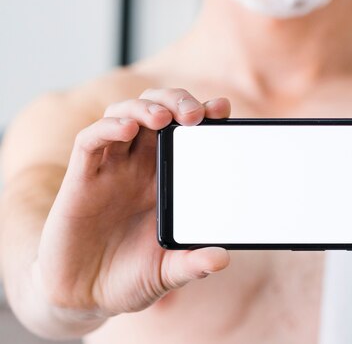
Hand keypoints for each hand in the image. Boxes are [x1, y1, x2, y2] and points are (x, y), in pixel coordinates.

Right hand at [35, 89, 231, 316]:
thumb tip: (222, 258)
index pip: (186, 130)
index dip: (204, 112)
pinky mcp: (81, 178)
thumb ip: (192, 263)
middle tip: (194, 114)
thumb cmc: (130, 276)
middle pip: (158, 109)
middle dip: (177, 101)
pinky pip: (91, 140)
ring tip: (163, 118)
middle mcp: (140, 164)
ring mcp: (111, 168)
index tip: (222, 109)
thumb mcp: (168, 271)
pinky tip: (127, 130)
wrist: (83, 298)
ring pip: (125, 114)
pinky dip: (108, 127)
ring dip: (144, 107)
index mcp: (167, 176)